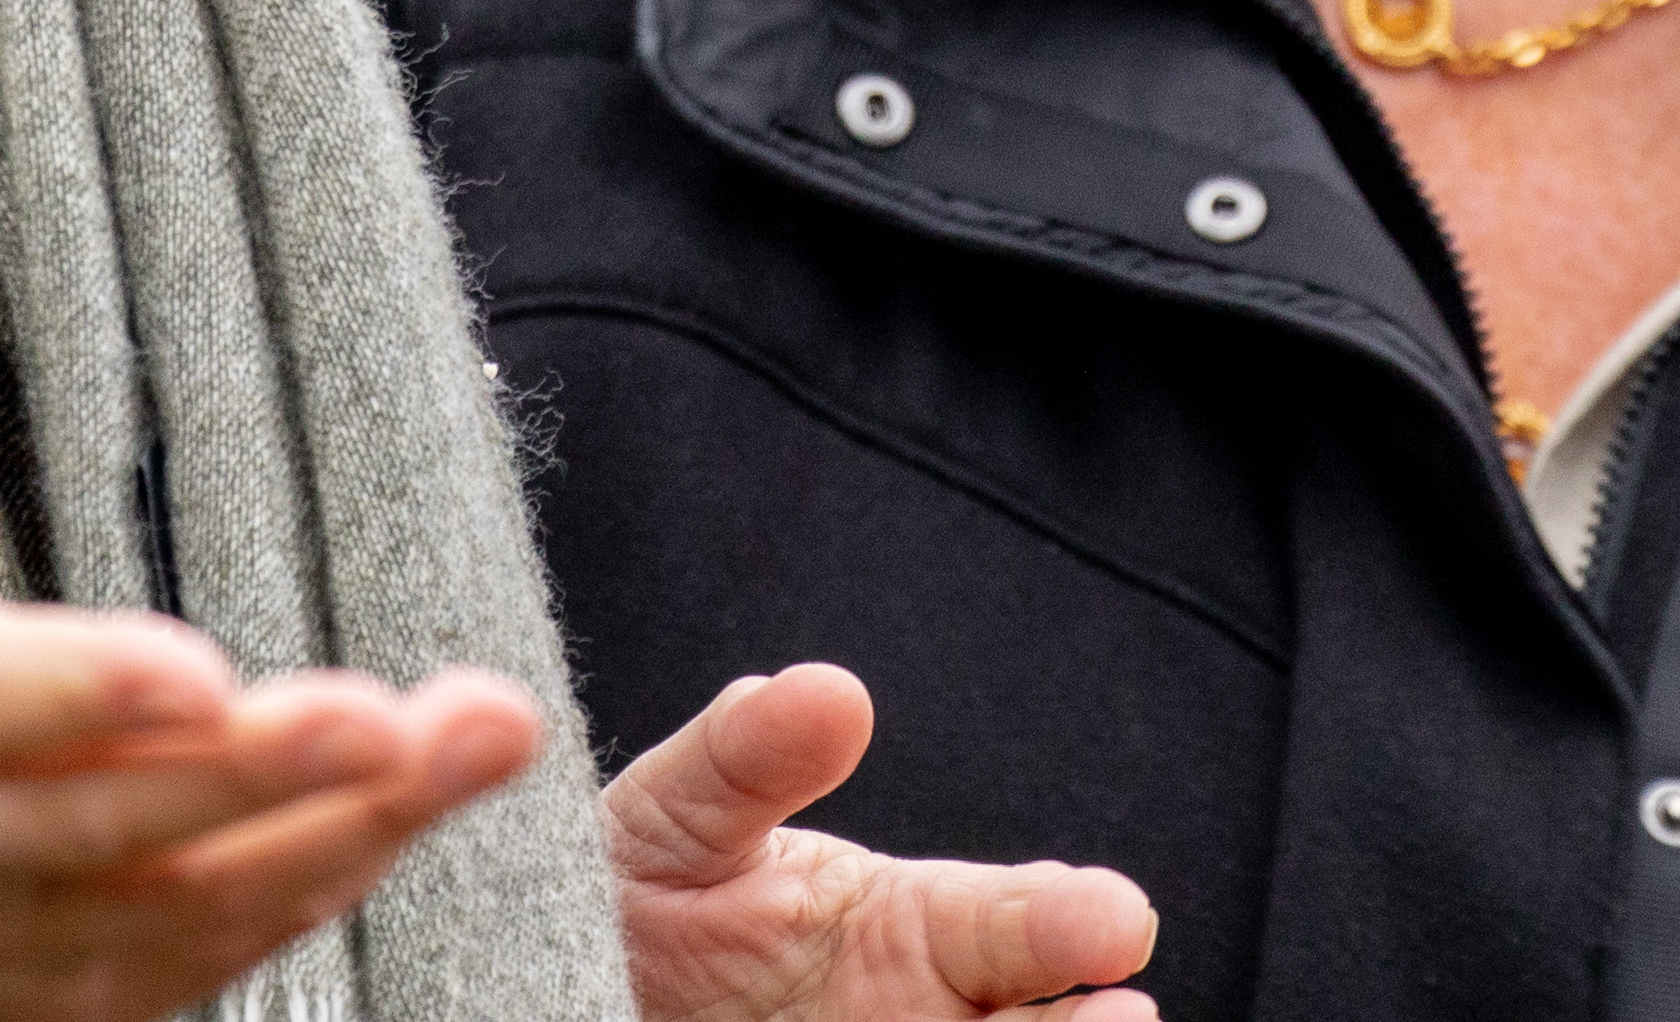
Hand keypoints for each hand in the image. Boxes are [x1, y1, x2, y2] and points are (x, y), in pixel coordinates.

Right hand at [0, 202, 547, 1021]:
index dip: (87, 696)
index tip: (199, 671)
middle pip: (116, 816)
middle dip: (266, 772)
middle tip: (401, 715)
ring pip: (183, 904)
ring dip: (338, 836)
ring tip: (474, 747)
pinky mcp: (49, 1002)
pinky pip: (198, 962)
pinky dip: (311, 896)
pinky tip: (414, 818)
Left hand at [609, 666, 1158, 1021]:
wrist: (556, 989)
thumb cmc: (637, 896)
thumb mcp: (679, 818)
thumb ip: (747, 757)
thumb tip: (832, 690)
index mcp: (913, 930)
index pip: (1019, 922)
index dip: (1071, 918)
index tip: (1114, 916)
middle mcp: (928, 1018)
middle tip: (1123, 1015)